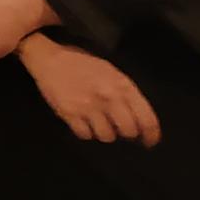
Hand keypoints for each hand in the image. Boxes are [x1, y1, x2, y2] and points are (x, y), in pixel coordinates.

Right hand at [18, 35, 162, 146]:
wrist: (48, 58)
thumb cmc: (82, 64)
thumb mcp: (110, 72)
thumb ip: (126, 93)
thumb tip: (139, 120)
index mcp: (122, 85)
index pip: (147, 119)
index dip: (151, 135)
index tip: (149, 141)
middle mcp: (108, 97)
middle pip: (128, 131)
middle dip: (126, 133)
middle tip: (119, 129)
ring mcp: (88, 106)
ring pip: (107, 136)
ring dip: (104, 132)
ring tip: (98, 123)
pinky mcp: (69, 113)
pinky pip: (85, 135)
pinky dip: (86, 132)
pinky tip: (83, 122)